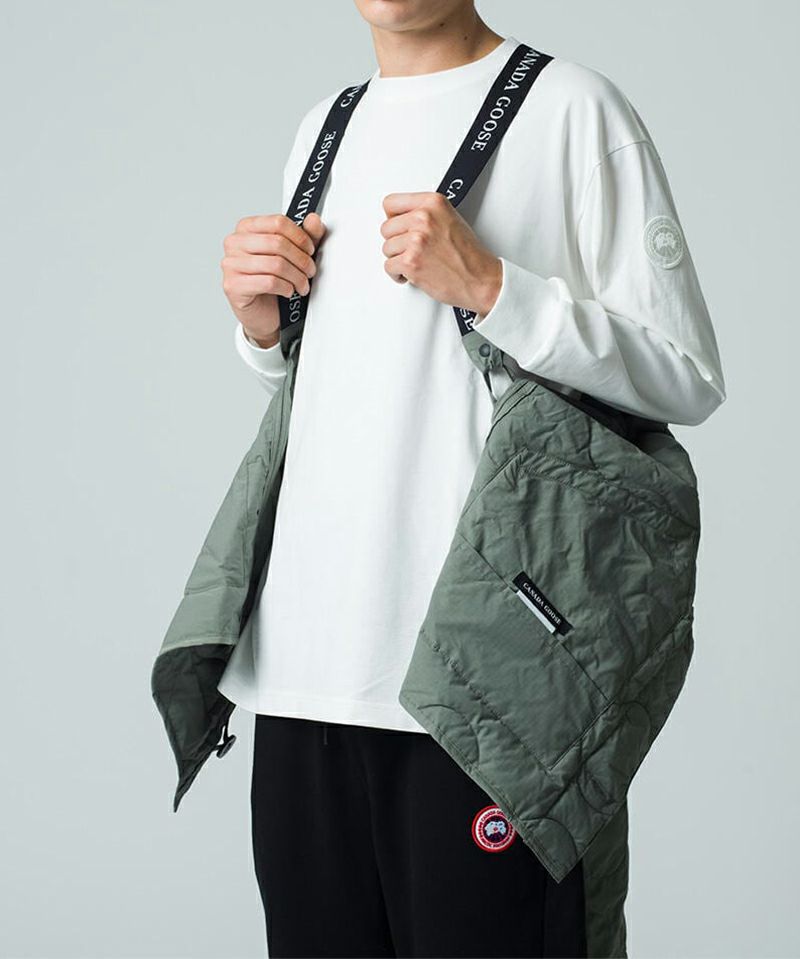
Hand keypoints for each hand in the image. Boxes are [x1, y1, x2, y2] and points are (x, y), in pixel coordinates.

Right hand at [221, 212, 326, 347]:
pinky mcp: (232, 286)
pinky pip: (268, 282)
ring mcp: (230, 264)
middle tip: (310, 271)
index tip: (310, 250)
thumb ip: (305, 236)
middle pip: (277, 243)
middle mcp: (234, 243)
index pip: (278, 222)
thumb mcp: (294, 256)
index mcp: (246, 228)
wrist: (263, 314)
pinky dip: (285, 288)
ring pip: (275, 264)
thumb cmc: (274, 283)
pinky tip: (288, 291)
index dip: (300, 237)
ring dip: (297, 277)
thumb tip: (313, 219)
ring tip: (302, 285)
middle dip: (301, 260)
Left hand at [380, 192, 501, 316]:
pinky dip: (397, 274)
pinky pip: (389, 266)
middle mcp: (424, 218)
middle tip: (408, 249)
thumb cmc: (469, 255)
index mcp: (433, 203)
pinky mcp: (411, 262)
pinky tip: (411, 274)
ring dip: (397, 259)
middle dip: (396, 242)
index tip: (396, 226)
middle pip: (386, 228)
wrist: (480, 279)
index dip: (392, 218)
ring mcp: (416, 240)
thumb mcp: (450, 219)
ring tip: (414, 262)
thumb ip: (427, 214)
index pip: (391, 202)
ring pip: (386, 248)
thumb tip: (405, 218)